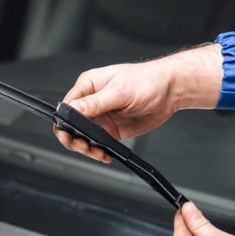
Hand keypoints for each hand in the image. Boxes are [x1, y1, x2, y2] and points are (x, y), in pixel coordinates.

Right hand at [53, 43, 222, 162]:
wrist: (170, 91)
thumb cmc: (148, 81)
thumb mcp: (120, 91)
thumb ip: (95, 102)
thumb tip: (74, 109)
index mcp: (88, 86)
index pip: (67, 106)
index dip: (64, 122)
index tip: (70, 134)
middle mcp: (92, 103)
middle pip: (71, 125)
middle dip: (73, 139)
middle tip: (83, 146)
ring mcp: (101, 117)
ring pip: (83, 138)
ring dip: (86, 148)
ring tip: (97, 152)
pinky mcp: (111, 130)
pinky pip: (98, 144)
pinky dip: (99, 152)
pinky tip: (105, 154)